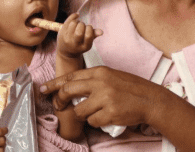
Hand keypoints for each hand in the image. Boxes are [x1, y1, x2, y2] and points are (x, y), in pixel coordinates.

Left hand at [40, 66, 164, 127]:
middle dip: (59, 100)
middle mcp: (100, 83)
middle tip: (57, 106)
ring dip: (84, 115)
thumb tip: (72, 88)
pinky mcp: (109, 113)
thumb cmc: (131, 88)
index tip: (43, 89)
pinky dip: (96, 122)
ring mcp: (105, 98)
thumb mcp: (111, 76)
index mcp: (99, 72)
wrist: (151, 99)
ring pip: (79, 110)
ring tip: (96, 112)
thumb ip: (93, 80)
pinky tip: (107, 117)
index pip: (71, 76)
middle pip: (68, 90)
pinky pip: (92, 121)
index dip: (54, 84)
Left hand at [56, 13, 102, 58]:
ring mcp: (67, 39)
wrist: (66, 51)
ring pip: (73, 24)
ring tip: (78, 24)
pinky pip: (68, 20)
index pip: (88, 35)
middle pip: (79, 30)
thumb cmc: (80, 44)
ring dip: (77, 21)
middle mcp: (74, 44)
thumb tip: (101, 32)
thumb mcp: (87, 42)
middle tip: (82, 26)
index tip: (88, 28)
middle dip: (82, 25)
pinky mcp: (61, 33)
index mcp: (84, 47)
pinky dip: (73, 16)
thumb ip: (94, 35)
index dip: (90, 29)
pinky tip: (77, 15)